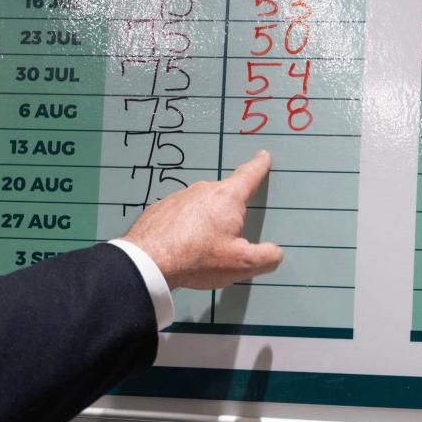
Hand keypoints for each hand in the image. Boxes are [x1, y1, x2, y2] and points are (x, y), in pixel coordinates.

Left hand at [122, 151, 283, 289]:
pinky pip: (180, 214)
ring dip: (205, 221)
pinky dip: (185, 227)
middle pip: (225, 196)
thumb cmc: (196, 258)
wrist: (147, 262)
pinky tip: (182, 246)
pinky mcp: (160, 208)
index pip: (249, 175)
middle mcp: (203, 190)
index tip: (263, 157)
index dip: (259, 166)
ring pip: (201, 206)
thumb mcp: (241, 264)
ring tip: (202, 248)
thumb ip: (266, 256)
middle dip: (230, 212)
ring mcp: (179, 197)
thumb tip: (274, 252)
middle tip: (228, 238)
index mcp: (227, 198)